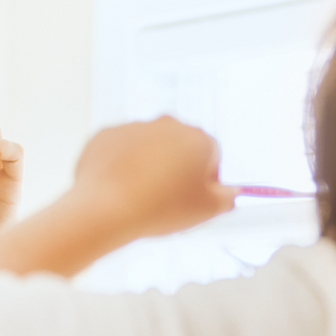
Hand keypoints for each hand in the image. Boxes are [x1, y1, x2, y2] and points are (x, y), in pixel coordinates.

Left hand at [71, 117, 235, 239]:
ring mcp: (135, 127)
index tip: (193, 197)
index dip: (203, 180)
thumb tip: (229, 193)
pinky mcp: (107, 135)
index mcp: (198, 138)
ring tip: (141, 196)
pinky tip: (120, 188)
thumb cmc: (158, 208)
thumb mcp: (207, 210)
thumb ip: (227, 198)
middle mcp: (168, 124)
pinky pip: (120, 150)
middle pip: (179, 147)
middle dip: (176, 169)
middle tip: (167, 199)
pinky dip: (120, 165)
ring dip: (148, 166)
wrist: (106, 208)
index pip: (211, 156)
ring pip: (148, 147)